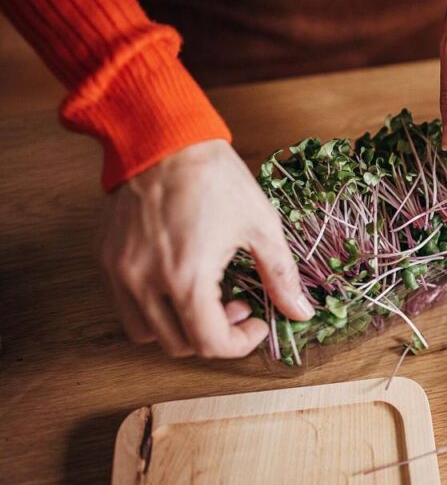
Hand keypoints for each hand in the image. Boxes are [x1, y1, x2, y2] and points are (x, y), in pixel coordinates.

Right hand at [98, 140, 314, 357]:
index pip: (210, 344)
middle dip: (215, 335)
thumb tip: (301, 312)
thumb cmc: (215, 178)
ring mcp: (121, 273)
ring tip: (208, 294)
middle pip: (179, 345)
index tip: (258, 321)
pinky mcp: (107, 260)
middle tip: (238, 303)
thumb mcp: (260, 225)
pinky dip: (155, 309)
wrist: (163, 139)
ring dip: (181, 327)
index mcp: (186, 277)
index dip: (240, 343)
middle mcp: (146, 282)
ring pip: (146, 333)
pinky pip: (126, 307)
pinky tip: (181, 280)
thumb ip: (281, 275)